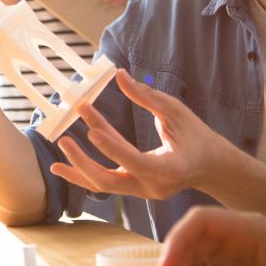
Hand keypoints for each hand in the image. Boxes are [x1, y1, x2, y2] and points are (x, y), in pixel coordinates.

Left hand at [49, 69, 234, 199]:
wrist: (210, 166)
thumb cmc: (196, 135)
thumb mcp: (176, 111)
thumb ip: (146, 96)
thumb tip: (119, 74)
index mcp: (171, 169)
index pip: (136, 161)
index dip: (113, 148)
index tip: (92, 131)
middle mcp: (153, 187)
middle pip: (111, 181)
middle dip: (84, 162)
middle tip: (65, 139)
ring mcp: (142, 191)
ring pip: (104, 185)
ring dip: (79, 168)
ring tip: (56, 156)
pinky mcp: (133, 188)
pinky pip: (105, 182)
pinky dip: (83, 173)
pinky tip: (61, 165)